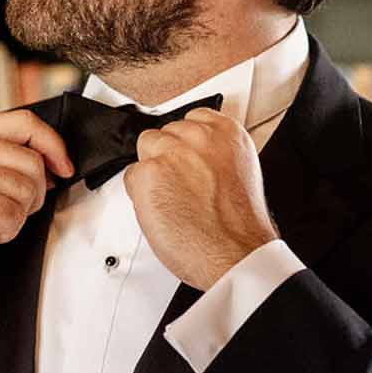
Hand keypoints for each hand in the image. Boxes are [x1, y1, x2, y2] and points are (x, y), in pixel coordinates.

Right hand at [0, 110, 74, 300]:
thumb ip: (0, 155)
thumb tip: (53, 161)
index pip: (27, 123)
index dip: (54, 146)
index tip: (64, 168)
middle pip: (34, 163)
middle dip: (31, 195)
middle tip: (1, 209)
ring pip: (29, 192)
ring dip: (14, 216)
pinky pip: (15, 217)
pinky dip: (4, 233)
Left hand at [124, 108, 278, 290]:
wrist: (234, 253)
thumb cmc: (239, 228)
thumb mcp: (240, 175)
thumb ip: (217, 158)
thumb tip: (198, 161)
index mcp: (227, 134)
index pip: (194, 119)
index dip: (187, 143)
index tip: (189, 158)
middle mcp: (199, 138)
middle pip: (166, 133)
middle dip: (168, 158)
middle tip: (179, 186)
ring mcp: (172, 153)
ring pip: (146, 150)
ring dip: (153, 173)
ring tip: (171, 199)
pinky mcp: (149, 173)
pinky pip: (132, 176)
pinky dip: (140, 195)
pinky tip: (160, 210)